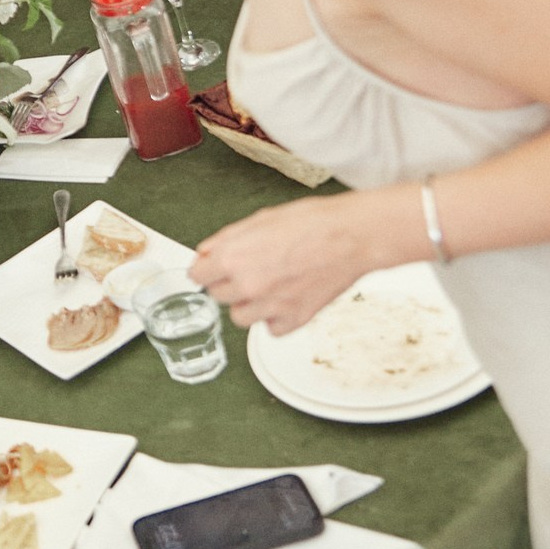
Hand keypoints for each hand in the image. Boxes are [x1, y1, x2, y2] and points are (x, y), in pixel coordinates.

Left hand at [188, 190, 417, 336]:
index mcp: (233, 258)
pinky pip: (271, 329)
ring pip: (240, 317)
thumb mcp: (259, 219)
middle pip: (217, 296)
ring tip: (267, 286)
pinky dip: (275, 318)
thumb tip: (205, 253)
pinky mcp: (294, 319)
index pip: (197, 276)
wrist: (352, 237)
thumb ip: (225, 240)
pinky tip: (284, 299)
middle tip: (249, 270)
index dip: (206, 269)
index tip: (212, 269)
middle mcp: (248, 286)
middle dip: (228, 284)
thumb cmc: (313, 222)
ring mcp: (270, 306)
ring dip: (249, 304)